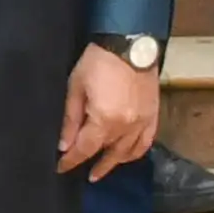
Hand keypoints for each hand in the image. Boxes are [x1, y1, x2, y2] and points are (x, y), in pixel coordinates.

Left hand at [55, 46, 163, 179]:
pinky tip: (125, 157)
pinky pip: (145, 142)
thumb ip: (71, 119)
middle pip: (104, 151)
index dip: (71, 160)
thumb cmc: (99, 60)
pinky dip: (134, 153)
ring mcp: (142, 123)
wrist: (130, 42)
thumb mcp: (76, 87)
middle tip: (75, 168)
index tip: (60, 167)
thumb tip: (65, 144)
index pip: (85, 149)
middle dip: (89, 160)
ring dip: (111, 162)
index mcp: (105, 120)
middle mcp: (125, 127)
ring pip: (126, 152)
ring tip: (99, 170)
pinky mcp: (153, 116)